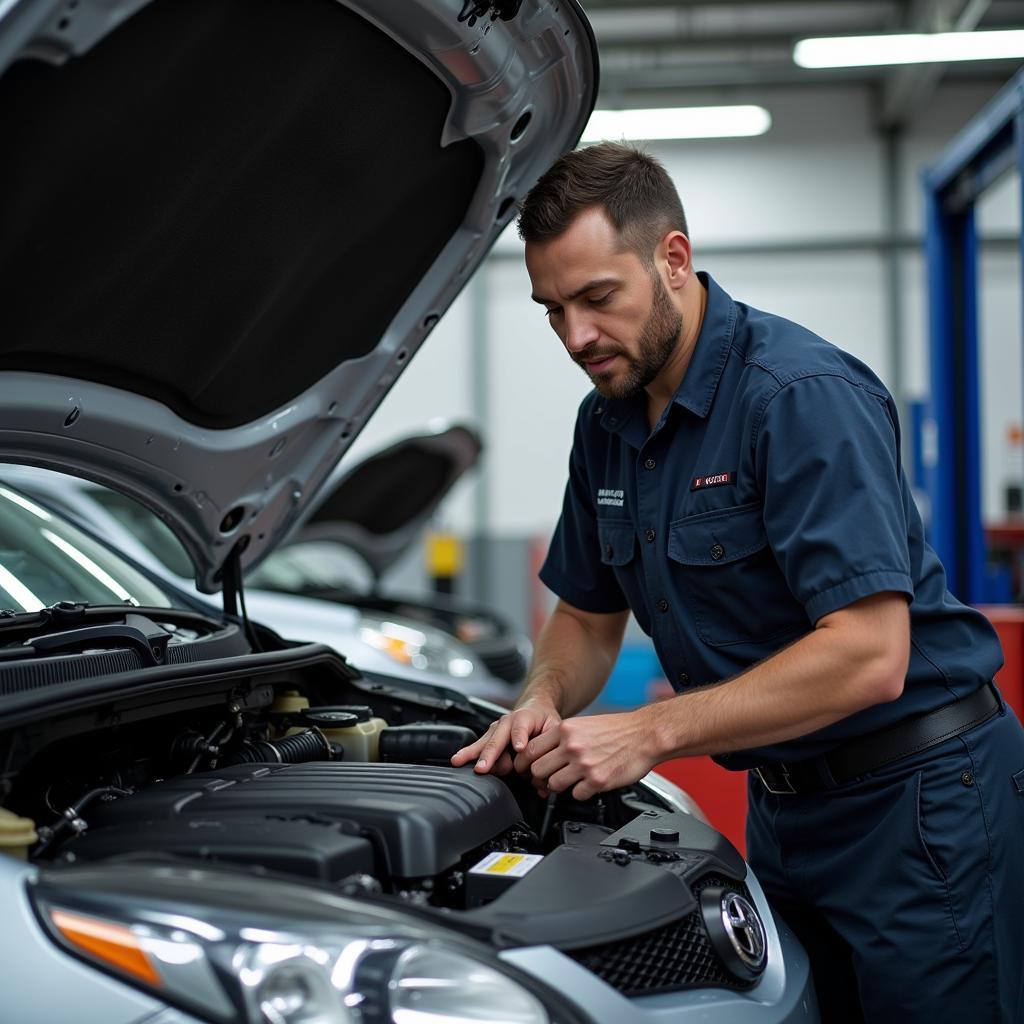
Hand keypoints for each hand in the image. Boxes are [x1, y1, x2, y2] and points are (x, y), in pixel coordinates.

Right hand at [451, 701, 561, 775]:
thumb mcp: (554, 730)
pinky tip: (457, 760)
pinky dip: (468, 754)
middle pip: (497, 740)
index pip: (522, 728)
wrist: (535, 708)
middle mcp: (506, 723)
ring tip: (459, 760)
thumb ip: (550, 753)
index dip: (520, 738)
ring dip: (473, 754)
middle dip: (490, 754)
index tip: (519, 748)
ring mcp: (495, 730)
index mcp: (525, 717)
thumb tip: (543, 784)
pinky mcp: (489, 737)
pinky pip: (478, 747)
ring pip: (484, 743)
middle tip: (484, 767)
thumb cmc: (544, 721)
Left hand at [523, 709, 661, 800]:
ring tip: (569, 782)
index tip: (529, 767)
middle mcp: (571, 746)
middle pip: (537, 769)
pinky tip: (588, 784)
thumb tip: (543, 751)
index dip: (527, 762)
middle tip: (547, 778)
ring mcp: (583, 764)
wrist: (645, 734)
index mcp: (565, 729)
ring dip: (559, 787)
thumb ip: (562, 737)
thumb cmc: (618, 729)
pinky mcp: (597, 780)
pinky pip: (576, 795)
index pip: (530, 749)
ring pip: (553, 785)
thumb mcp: (583, 723)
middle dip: (541, 777)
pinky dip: (580, 793)